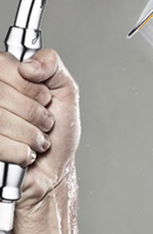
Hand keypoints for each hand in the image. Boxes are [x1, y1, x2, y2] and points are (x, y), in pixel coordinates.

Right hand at [0, 49, 80, 212]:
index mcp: (4, 79)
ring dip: (32, 134)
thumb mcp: (66, 92)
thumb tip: (29, 64)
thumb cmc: (58, 133)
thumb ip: (52, 66)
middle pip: (2, 94)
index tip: (44, 98)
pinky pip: (0, 144)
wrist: (55, 169)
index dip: (32, 86)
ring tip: (37, 139)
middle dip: (37, 114)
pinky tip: (27, 153)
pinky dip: (23, 152)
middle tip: (45, 123)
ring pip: (0, 119)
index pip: (4, 64)